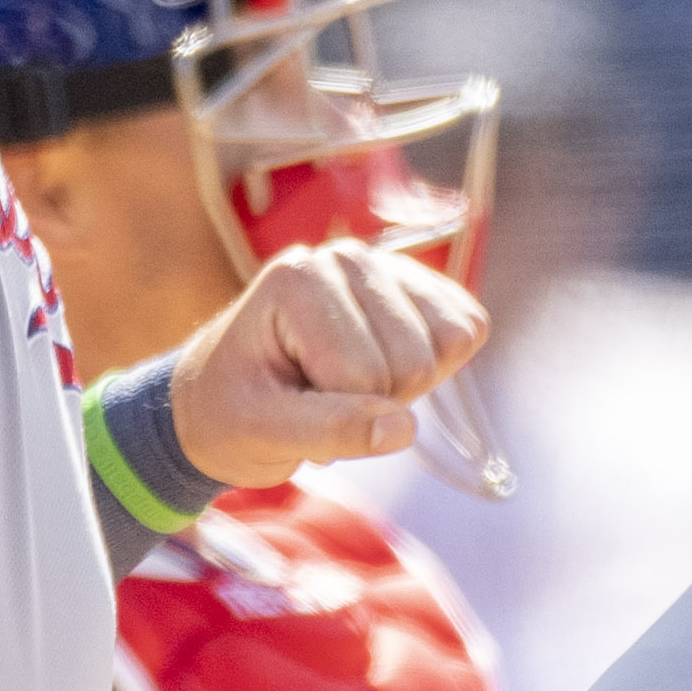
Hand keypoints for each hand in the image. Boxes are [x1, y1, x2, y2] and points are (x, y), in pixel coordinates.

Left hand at [165, 234, 488, 480]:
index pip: (365, 376)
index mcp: (298, 281)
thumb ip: (329, 430)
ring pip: (447, 345)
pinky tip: (385, 363)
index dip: (341, 415)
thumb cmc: (234, 413)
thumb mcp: (262, 432)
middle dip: (378, 401)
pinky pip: (468, 328)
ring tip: (349, 382)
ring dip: (406, 386)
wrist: (223, 396)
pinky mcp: (418, 285)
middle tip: (324, 399)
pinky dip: (439, 365)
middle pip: (414, 361)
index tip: (297, 407)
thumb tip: (404, 428)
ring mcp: (385, 265)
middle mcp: (345, 258)